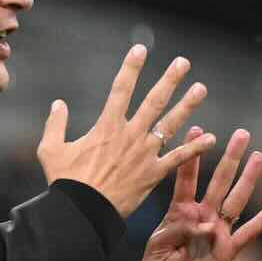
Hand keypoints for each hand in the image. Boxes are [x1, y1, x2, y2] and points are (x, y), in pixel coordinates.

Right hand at [38, 45, 216, 217]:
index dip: (131, 66)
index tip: (140, 48)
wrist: (83, 212)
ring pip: (171, 124)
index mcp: (107, 125)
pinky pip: (179, 158)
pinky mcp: (154, 173)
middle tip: (183, 63)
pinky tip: (210, 137)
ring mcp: (145, 153)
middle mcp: (130, 134)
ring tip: (201, 89)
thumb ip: (55, 125)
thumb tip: (58, 104)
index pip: (121, 88)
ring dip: (187, 105)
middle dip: (170, 79)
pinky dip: (195, 148)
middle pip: (154, 100)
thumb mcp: (50, 150)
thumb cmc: (66, 182)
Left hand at [139, 127, 261, 260]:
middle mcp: (202, 216)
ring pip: (237, 199)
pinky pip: (248, 233)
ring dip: (248, 179)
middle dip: (230, 158)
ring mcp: (218, 231)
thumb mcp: (158, 248)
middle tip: (241, 134)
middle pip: (219, 181)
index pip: (187, 179)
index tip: (197, 130)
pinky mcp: (229, 249)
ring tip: (259, 156)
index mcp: (180, 212)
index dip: (192, 156)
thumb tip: (205, 224)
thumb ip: (178, 231)